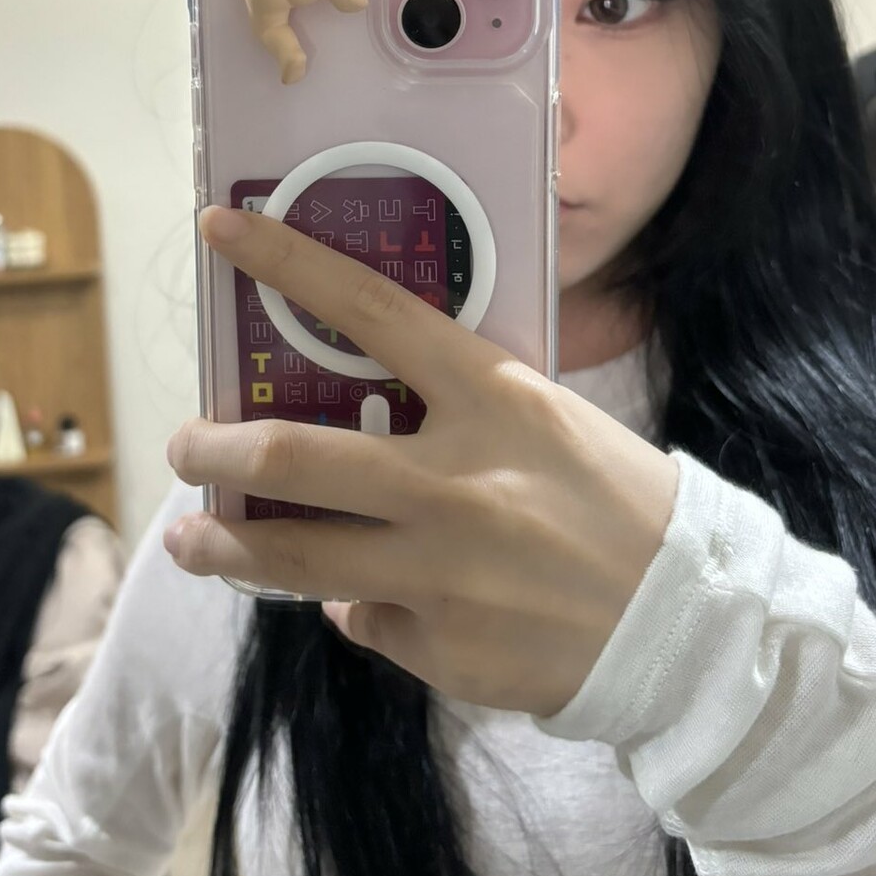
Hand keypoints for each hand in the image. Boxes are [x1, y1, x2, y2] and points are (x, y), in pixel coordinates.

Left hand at [164, 206, 679, 719]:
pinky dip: (359, 606)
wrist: (690, 622)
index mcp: (490, 400)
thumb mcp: (546, 424)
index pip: (369, 311)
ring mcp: (439, 571)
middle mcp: (452, 480)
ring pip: (291, 556)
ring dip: (225, 547)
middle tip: (186, 444)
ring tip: (193, 540)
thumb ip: (455, 422)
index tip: (223, 229)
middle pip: (290, 456)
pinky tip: (366, 602)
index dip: (286, 263)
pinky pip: (365, 618)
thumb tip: (363, 454)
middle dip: (214, 448)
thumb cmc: (619, 504)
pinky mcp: (438, 645)